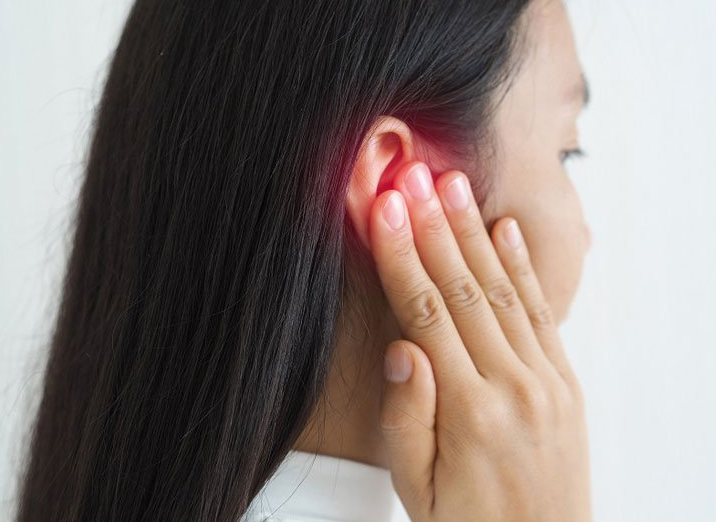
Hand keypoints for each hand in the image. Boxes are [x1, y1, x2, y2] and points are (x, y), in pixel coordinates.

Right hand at [370, 161, 591, 521]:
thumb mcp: (420, 489)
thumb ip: (407, 419)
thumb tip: (402, 348)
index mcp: (468, 410)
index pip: (424, 313)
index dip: (400, 255)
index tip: (384, 207)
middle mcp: (513, 385)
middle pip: (463, 289)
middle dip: (433, 227)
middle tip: (415, 176)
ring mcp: (545, 380)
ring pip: (501, 292)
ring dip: (473, 234)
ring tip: (453, 186)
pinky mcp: (564, 382)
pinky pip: (540, 313)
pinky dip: (521, 267)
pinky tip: (504, 231)